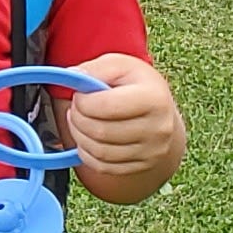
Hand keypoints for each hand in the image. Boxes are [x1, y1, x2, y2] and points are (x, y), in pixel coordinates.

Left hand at [63, 51, 183, 197]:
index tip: (79, 95)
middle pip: (101, 132)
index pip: (106, 106)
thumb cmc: (137, 85)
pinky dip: (87, 154)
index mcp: (154, 98)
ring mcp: (152, 151)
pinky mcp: (143, 166)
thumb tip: (72, 77)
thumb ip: (96, 69)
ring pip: (100, 152)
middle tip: (75, 109)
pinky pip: (104, 166)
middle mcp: (158, 128)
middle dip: (78, 119)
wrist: (160, 113)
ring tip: (79, 122)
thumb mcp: (120, 65)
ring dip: (80, 136)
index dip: (83, 101)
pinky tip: (87, 138)